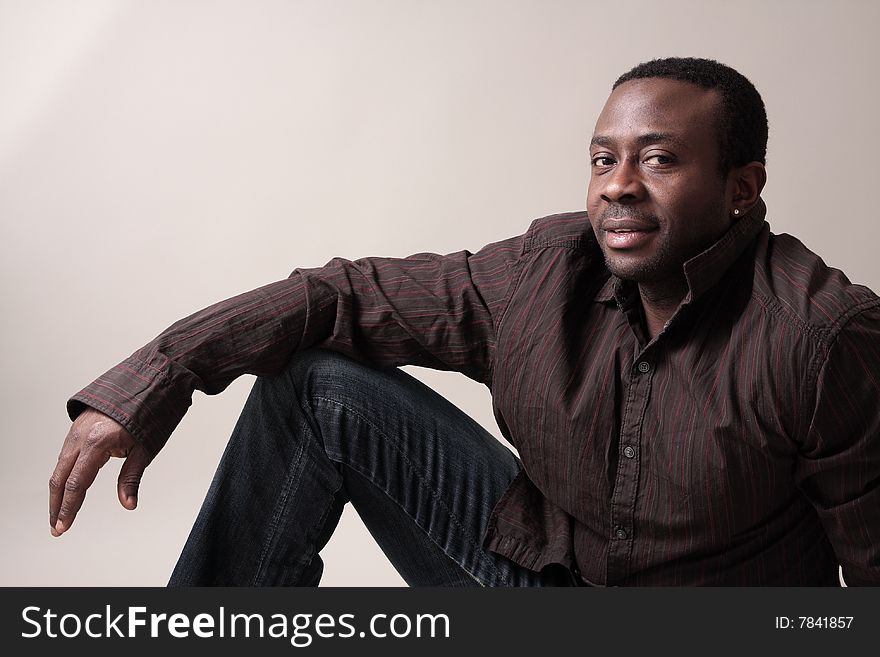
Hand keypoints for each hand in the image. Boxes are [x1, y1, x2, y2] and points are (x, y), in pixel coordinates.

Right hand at [49, 407, 151, 535]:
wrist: (148, 381)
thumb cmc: (150, 412)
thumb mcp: (145, 449)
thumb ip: (131, 478)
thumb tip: (129, 503)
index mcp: (97, 442)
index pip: (76, 484)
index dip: (68, 508)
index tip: (63, 527)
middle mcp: (81, 436)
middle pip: (60, 478)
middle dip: (56, 505)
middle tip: (57, 527)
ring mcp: (77, 430)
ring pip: (60, 466)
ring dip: (58, 491)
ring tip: (60, 512)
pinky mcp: (78, 426)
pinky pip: (66, 454)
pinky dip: (64, 473)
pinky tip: (67, 487)